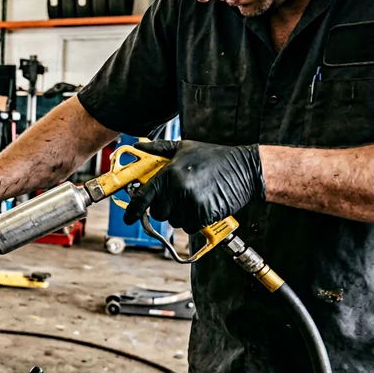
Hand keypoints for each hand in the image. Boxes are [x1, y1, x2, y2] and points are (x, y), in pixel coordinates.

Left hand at [124, 140, 264, 232]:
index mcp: (169, 174)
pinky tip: (201, 206)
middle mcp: (178, 191)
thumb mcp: (184, 148)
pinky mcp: (205, 215)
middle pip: (158, 212)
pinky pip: (189, 227)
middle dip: (164, 207)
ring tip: (193, 198)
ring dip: (179, 214)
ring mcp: (191, 205)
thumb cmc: (214, 157)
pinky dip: (193, 221)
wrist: (245, 169)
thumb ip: (159, 149)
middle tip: (176, 196)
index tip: (128, 217)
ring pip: (174, 221)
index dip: (132, 210)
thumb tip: (139, 145)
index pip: (142, 197)